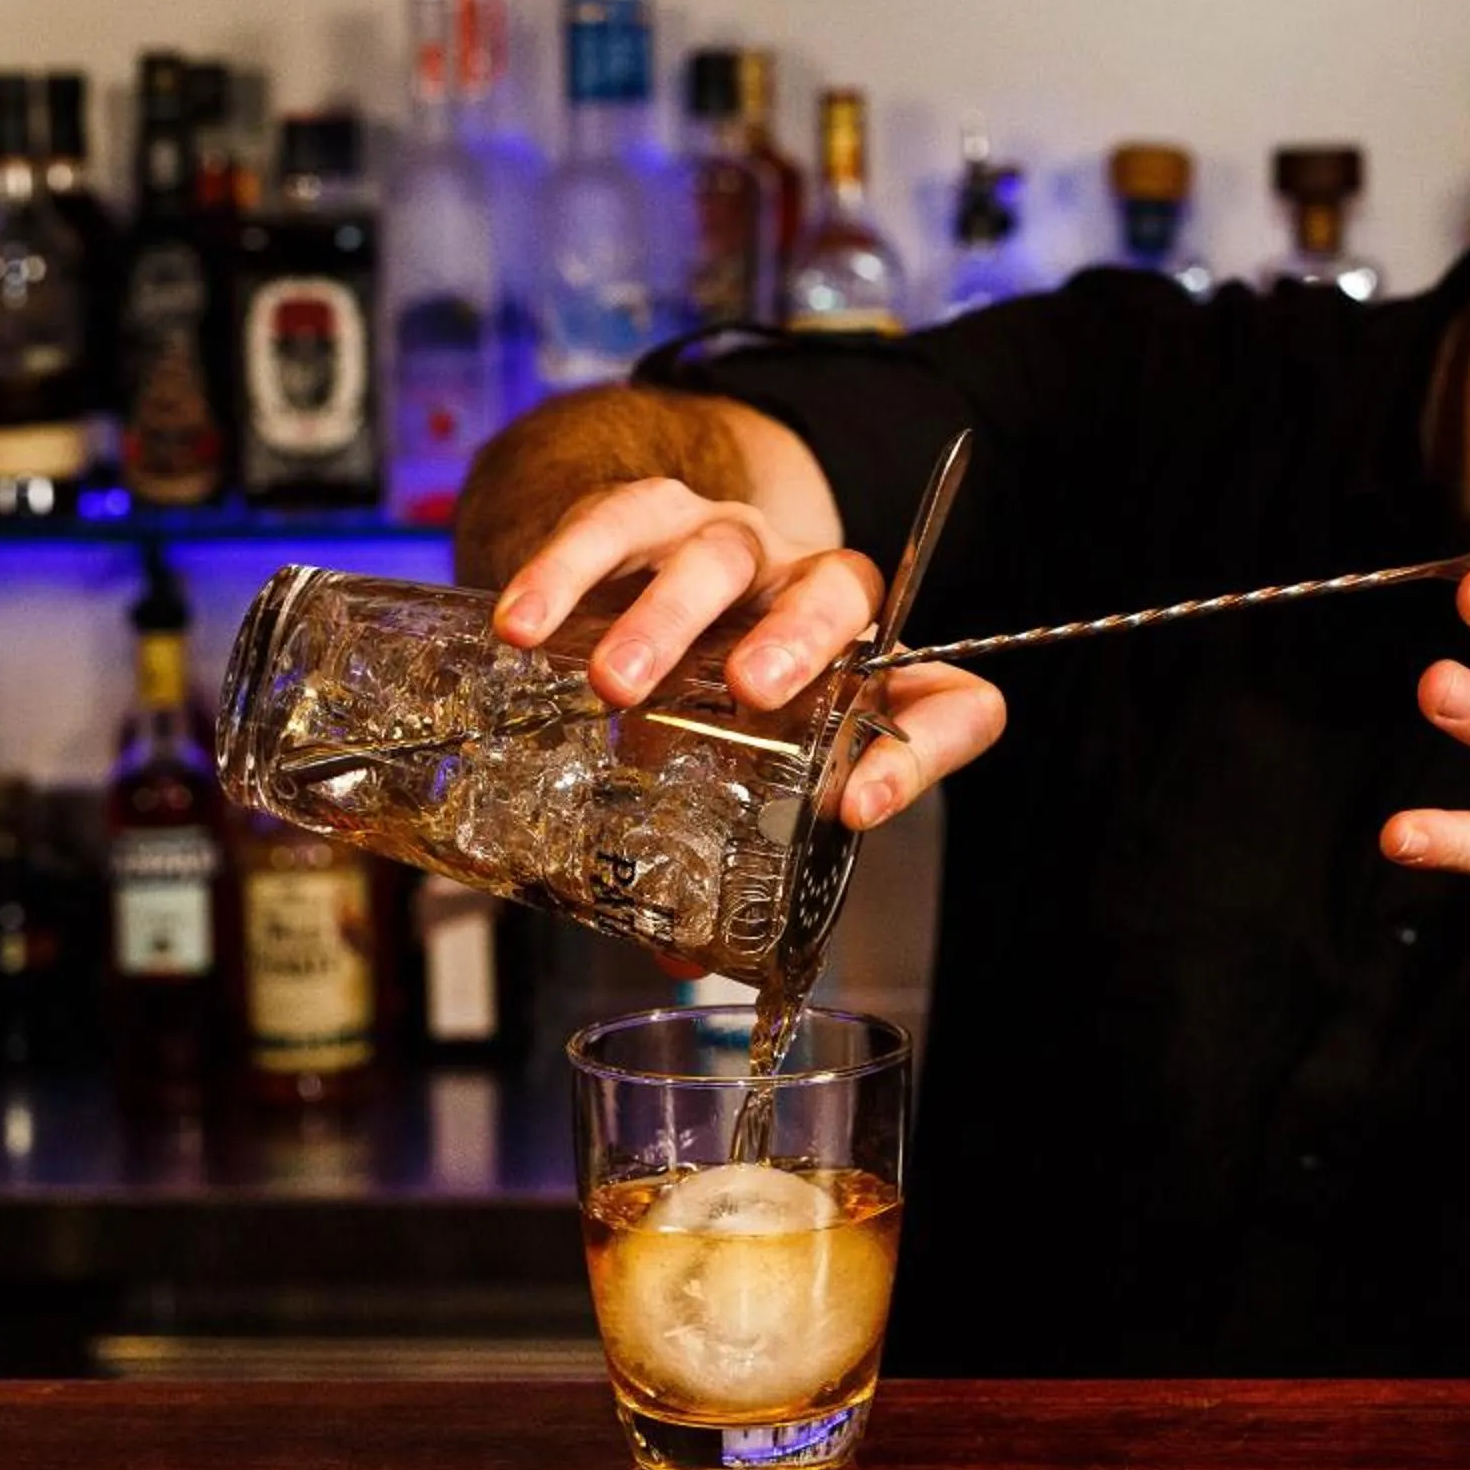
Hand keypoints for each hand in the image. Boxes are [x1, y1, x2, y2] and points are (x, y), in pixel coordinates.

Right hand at [491, 477, 1007, 838]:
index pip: (946, 699)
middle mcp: (812, 595)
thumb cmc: (707, 701)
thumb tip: (681, 958)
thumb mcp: (727, 777)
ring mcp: (735, 543)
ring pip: (724, 554)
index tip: (859, 805)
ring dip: (670, 617)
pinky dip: (568, 571)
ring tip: (614, 683)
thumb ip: (717, 858)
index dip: (923, 751)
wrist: (636, 578)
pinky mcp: (650, 511)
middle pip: (841, 589)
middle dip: (800, 639)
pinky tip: (524, 627)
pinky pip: (617, 522)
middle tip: (748, 693)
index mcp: (862, 674)